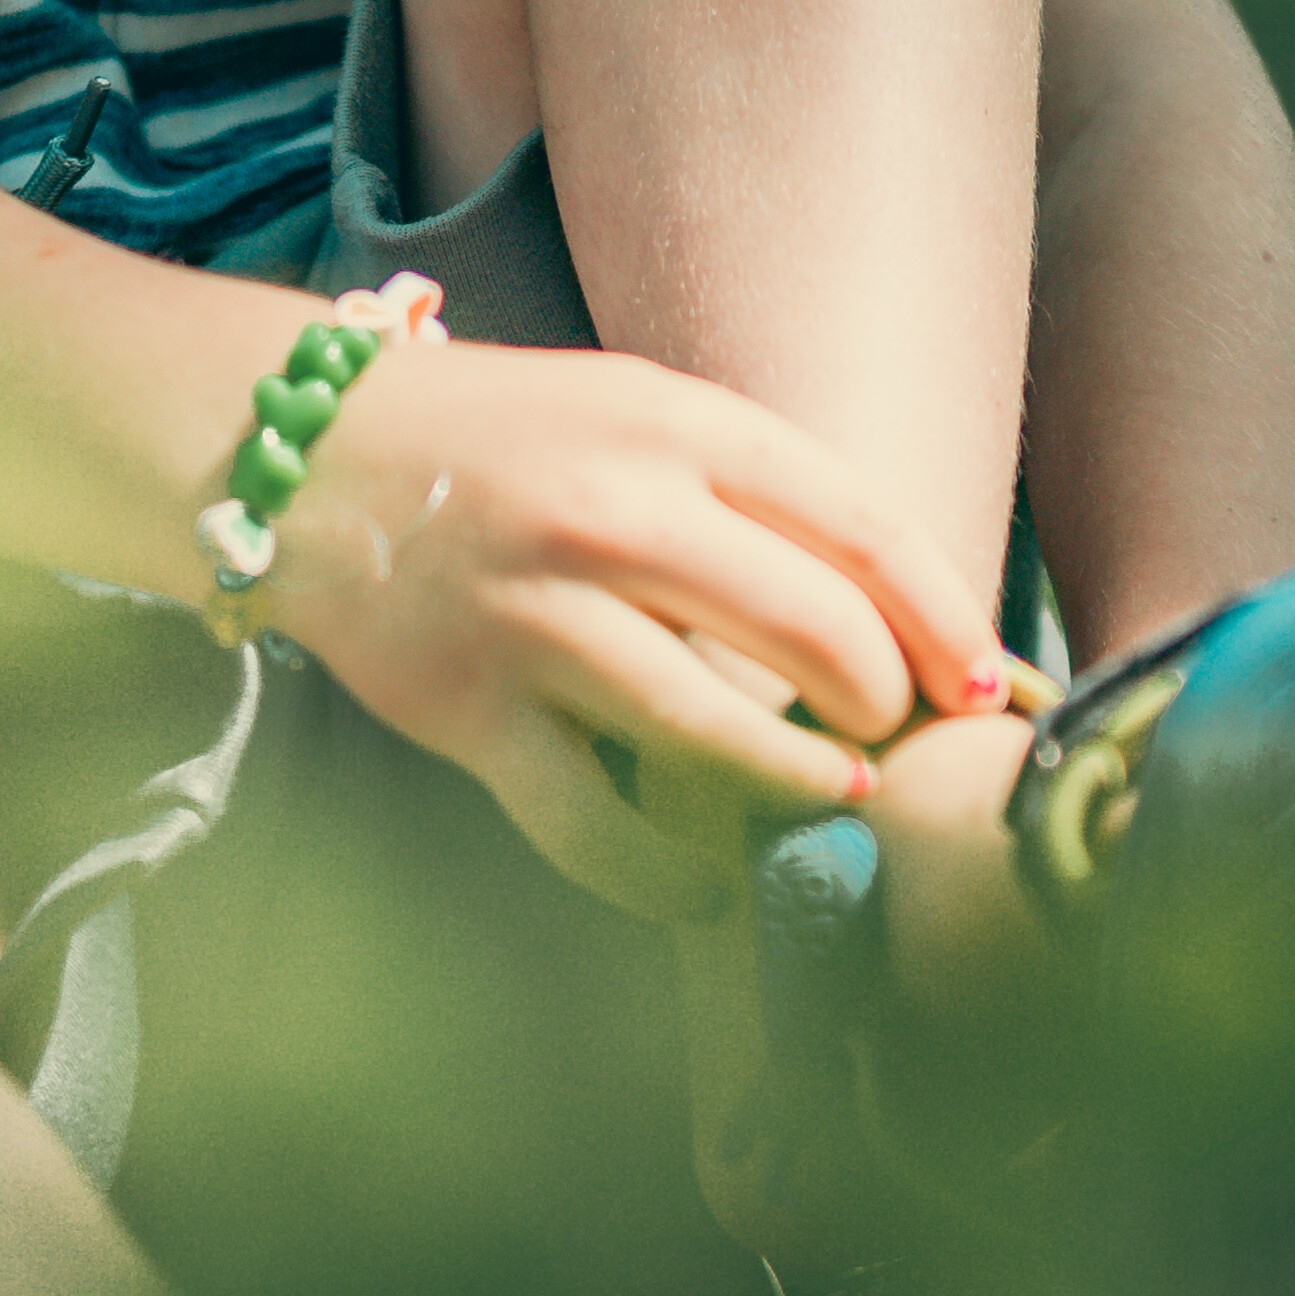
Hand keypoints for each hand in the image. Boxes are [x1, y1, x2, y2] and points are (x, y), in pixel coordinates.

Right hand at [265, 333, 1004, 918]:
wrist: (307, 455)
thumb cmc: (508, 444)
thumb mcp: (639, 415)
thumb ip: (751, 496)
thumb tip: (896, 614)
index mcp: (673, 424)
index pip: (859, 525)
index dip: (944, 614)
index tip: (986, 680)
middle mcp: (611, 515)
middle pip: (812, 630)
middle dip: (884, 703)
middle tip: (892, 733)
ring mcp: (536, 618)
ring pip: (717, 733)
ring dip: (801, 784)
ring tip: (833, 796)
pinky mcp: (469, 711)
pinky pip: (593, 825)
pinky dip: (664, 874)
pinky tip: (703, 880)